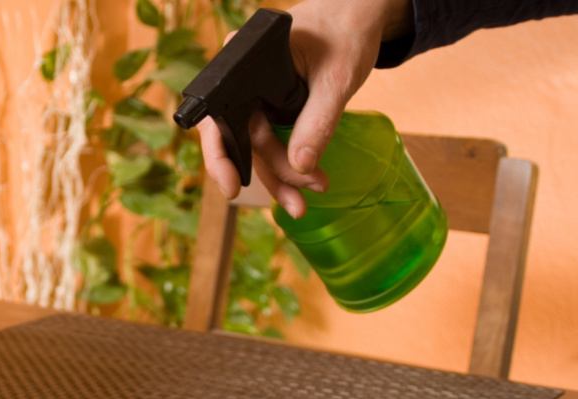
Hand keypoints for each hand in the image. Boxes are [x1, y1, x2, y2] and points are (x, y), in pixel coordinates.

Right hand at [198, 0, 412, 216]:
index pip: (218, 115)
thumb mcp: (336, 77)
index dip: (221, 155)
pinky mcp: (273, 108)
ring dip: (282, 176)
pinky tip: (306, 182)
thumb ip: (317, 121)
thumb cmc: (345, 32)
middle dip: (268, 174)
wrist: (359, 17)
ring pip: (257, 147)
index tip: (233, 188)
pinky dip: (290, 163)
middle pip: (239, 139)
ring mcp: (256, 97)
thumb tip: (301, 167)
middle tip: (296, 202)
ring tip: (305, 201)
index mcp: (242, 63)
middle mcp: (241, 82)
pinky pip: (272, 141)